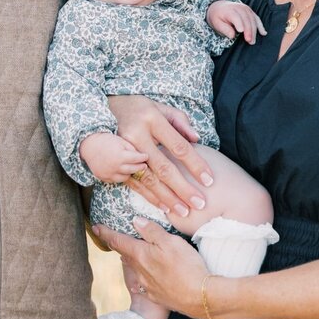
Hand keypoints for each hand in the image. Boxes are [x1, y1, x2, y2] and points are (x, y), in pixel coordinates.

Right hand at [79, 129, 146, 182]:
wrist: (88, 146)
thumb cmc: (106, 141)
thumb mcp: (121, 141)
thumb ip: (132, 149)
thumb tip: (141, 155)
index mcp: (120, 156)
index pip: (137, 159)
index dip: (143, 157)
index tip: (146, 156)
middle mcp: (115, 167)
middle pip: (133, 170)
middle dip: (140, 167)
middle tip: (143, 164)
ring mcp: (109, 174)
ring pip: (126, 177)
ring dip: (130, 172)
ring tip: (132, 167)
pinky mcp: (104, 178)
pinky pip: (116, 180)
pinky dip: (120, 176)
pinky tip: (121, 170)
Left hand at [100, 220, 208, 316]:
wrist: (199, 298)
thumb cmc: (187, 267)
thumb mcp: (171, 242)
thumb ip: (152, 231)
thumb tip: (136, 222)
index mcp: (141, 255)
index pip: (118, 241)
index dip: (106, 233)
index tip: (96, 227)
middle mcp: (140, 271)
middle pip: (125, 255)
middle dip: (118, 245)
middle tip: (112, 237)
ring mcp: (147, 285)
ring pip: (134, 269)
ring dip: (131, 259)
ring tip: (130, 252)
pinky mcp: (157, 295)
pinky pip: (143, 283)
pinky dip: (141, 275)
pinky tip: (145, 276)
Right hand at [106, 96, 209, 219]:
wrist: (108, 108)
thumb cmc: (143, 109)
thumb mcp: (162, 108)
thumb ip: (180, 122)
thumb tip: (196, 139)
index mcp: (152, 119)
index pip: (178, 146)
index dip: (195, 164)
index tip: (209, 180)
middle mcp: (137, 135)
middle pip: (163, 167)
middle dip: (183, 188)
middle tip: (199, 204)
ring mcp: (125, 150)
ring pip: (149, 179)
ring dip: (167, 198)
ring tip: (183, 211)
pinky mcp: (117, 161)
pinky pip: (135, 183)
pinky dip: (151, 197)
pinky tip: (164, 207)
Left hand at [207, 0, 265, 43]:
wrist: (219, 7)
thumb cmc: (217, 17)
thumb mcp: (216, 23)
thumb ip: (224, 29)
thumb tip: (232, 35)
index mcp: (229, 10)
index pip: (236, 17)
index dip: (239, 23)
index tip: (241, 31)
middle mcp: (239, 8)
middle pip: (246, 19)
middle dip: (248, 30)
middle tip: (249, 41)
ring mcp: (246, 9)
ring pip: (252, 19)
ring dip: (254, 31)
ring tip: (252, 41)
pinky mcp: (250, 12)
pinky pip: (256, 18)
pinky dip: (260, 26)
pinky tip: (263, 33)